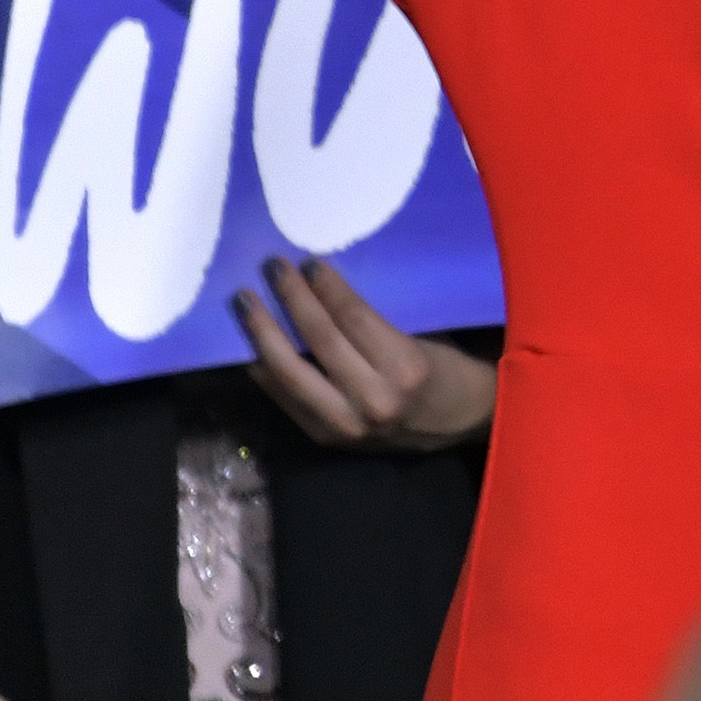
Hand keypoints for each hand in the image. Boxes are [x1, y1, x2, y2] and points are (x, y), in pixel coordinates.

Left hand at [236, 258, 496, 448]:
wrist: (454, 424)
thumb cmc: (443, 368)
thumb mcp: (421, 336)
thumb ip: (373, 321)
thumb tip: (319, 287)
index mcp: (405, 368)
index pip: (353, 318)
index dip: (326, 287)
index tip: (307, 261)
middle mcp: (374, 400)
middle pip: (319, 340)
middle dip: (290, 300)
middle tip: (269, 267)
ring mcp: (346, 425)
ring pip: (291, 373)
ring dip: (262, 334)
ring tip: (245, 303)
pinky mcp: (326, 438)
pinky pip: (285, 397)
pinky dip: (264, 368)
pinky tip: (251, 344)